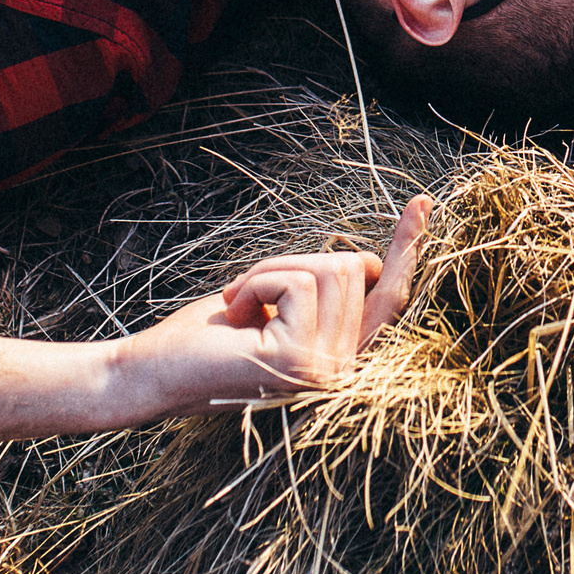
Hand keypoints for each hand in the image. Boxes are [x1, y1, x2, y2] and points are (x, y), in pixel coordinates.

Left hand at [126, 195, 430, 413]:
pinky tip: (234, 314)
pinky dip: (257, 281)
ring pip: (328, 268)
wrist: (152, 372)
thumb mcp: (273, 300)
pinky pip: (297, 281)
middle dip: (290, 261)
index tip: (422, 202)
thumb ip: (321, 290)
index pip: (388, 297)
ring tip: (238, 305)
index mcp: (340, 355)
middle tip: (244, 295)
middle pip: (353, 267)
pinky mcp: (300, 360)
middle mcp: (343, 369)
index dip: (407, 247)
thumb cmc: (204, 334)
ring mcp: (326, 369)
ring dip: (270, 270)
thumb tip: (367, 262)